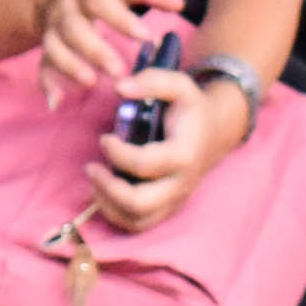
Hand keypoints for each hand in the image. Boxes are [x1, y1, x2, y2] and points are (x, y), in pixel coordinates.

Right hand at [30, 0, 186, 101]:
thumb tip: (178, 4)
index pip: (102, 2)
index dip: (122, 20)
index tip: (145, 37)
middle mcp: (66, 7)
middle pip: (74, 28)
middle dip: (95, 50)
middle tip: (119, 72)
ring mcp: (53, 27)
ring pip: (54, 46)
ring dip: (71, 66)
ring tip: (91, 83)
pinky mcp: (46, 46)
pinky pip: (43, 65)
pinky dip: (47, 84)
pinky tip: (56, 102)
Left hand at [83, 66, 252, 234]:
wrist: (215, 132)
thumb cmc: (191, 108)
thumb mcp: (179, 85)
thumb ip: (151, 81)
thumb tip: (119, 87)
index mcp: (183, 155)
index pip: (145, 164)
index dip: (118, 153)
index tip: (104, 138)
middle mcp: (180, 184)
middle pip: (140, 204)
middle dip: (108, 189)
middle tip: (90, 168)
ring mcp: (174, 200)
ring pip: (137, 220)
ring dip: (107, 204)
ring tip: (93, 180)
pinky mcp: (166, 208)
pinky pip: (138, 224)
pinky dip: (115, 214)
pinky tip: (102, 192)